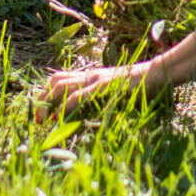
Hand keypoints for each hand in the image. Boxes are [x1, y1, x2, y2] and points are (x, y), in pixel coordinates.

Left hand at [37, 58, 162, 115]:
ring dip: (49, 103)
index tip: (42, 115)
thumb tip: (85, 120)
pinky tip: (60, 118)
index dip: (46, 96)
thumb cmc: (139, 88)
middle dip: (42, 101)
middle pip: (55, 81)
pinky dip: (65, 107)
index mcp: (91, 78)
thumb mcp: (115, 95)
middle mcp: (89, 76)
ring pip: (61, 86)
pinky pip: (78, 95)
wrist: (157, 75)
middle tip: (39, 120)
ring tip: (45, 121)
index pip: (60, 80)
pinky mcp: (102, 86)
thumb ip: (100, 102)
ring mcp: (95, 79)